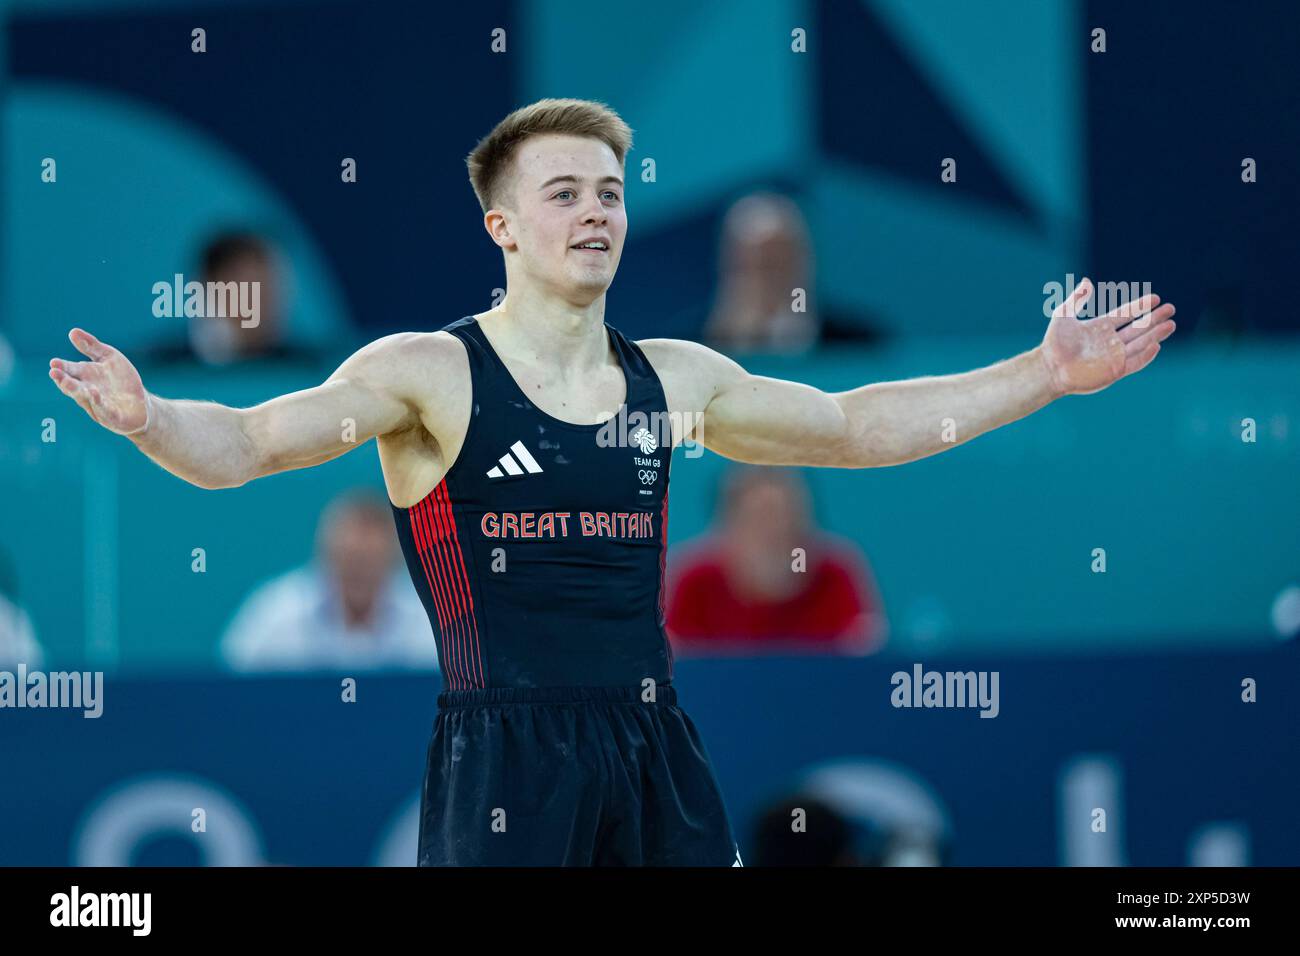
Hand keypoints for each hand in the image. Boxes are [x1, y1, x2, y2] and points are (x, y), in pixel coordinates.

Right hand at [49, 328, 151, 435]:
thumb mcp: (109, 358)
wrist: (141, 403)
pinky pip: (105, 410)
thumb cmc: (121, 380)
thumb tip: (72, 331)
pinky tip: (94, 393)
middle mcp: (87, 391)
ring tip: (68, 383)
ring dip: (76, 391)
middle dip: (63, 380)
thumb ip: (91, 346)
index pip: (70, 371)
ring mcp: (99, 405)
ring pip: (85, 398)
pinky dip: (98, 402)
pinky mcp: (113, 417)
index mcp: (85, 376)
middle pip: (73, 386)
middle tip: (54, 372)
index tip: (53, 362)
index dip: (62, 367)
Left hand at [1040, 277, 1176, 395]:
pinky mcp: (1114, 371)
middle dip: (1154, 318)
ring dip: (1155, 334)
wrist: (1049, 368)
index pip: (1126, 314)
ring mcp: (1114, 356)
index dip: (1140, 306)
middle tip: (1171, 309)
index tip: (1156, 298)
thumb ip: (1076, 299)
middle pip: (1138, 328)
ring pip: (1140, 343)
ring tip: (1171, 324)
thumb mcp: (1064, 315)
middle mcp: (1110, 341)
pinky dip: (1145, 355)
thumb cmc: (1054, 343)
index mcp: (1100, 327)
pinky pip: (1135, 363)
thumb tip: (1087, 281)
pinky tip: (1156, 345)